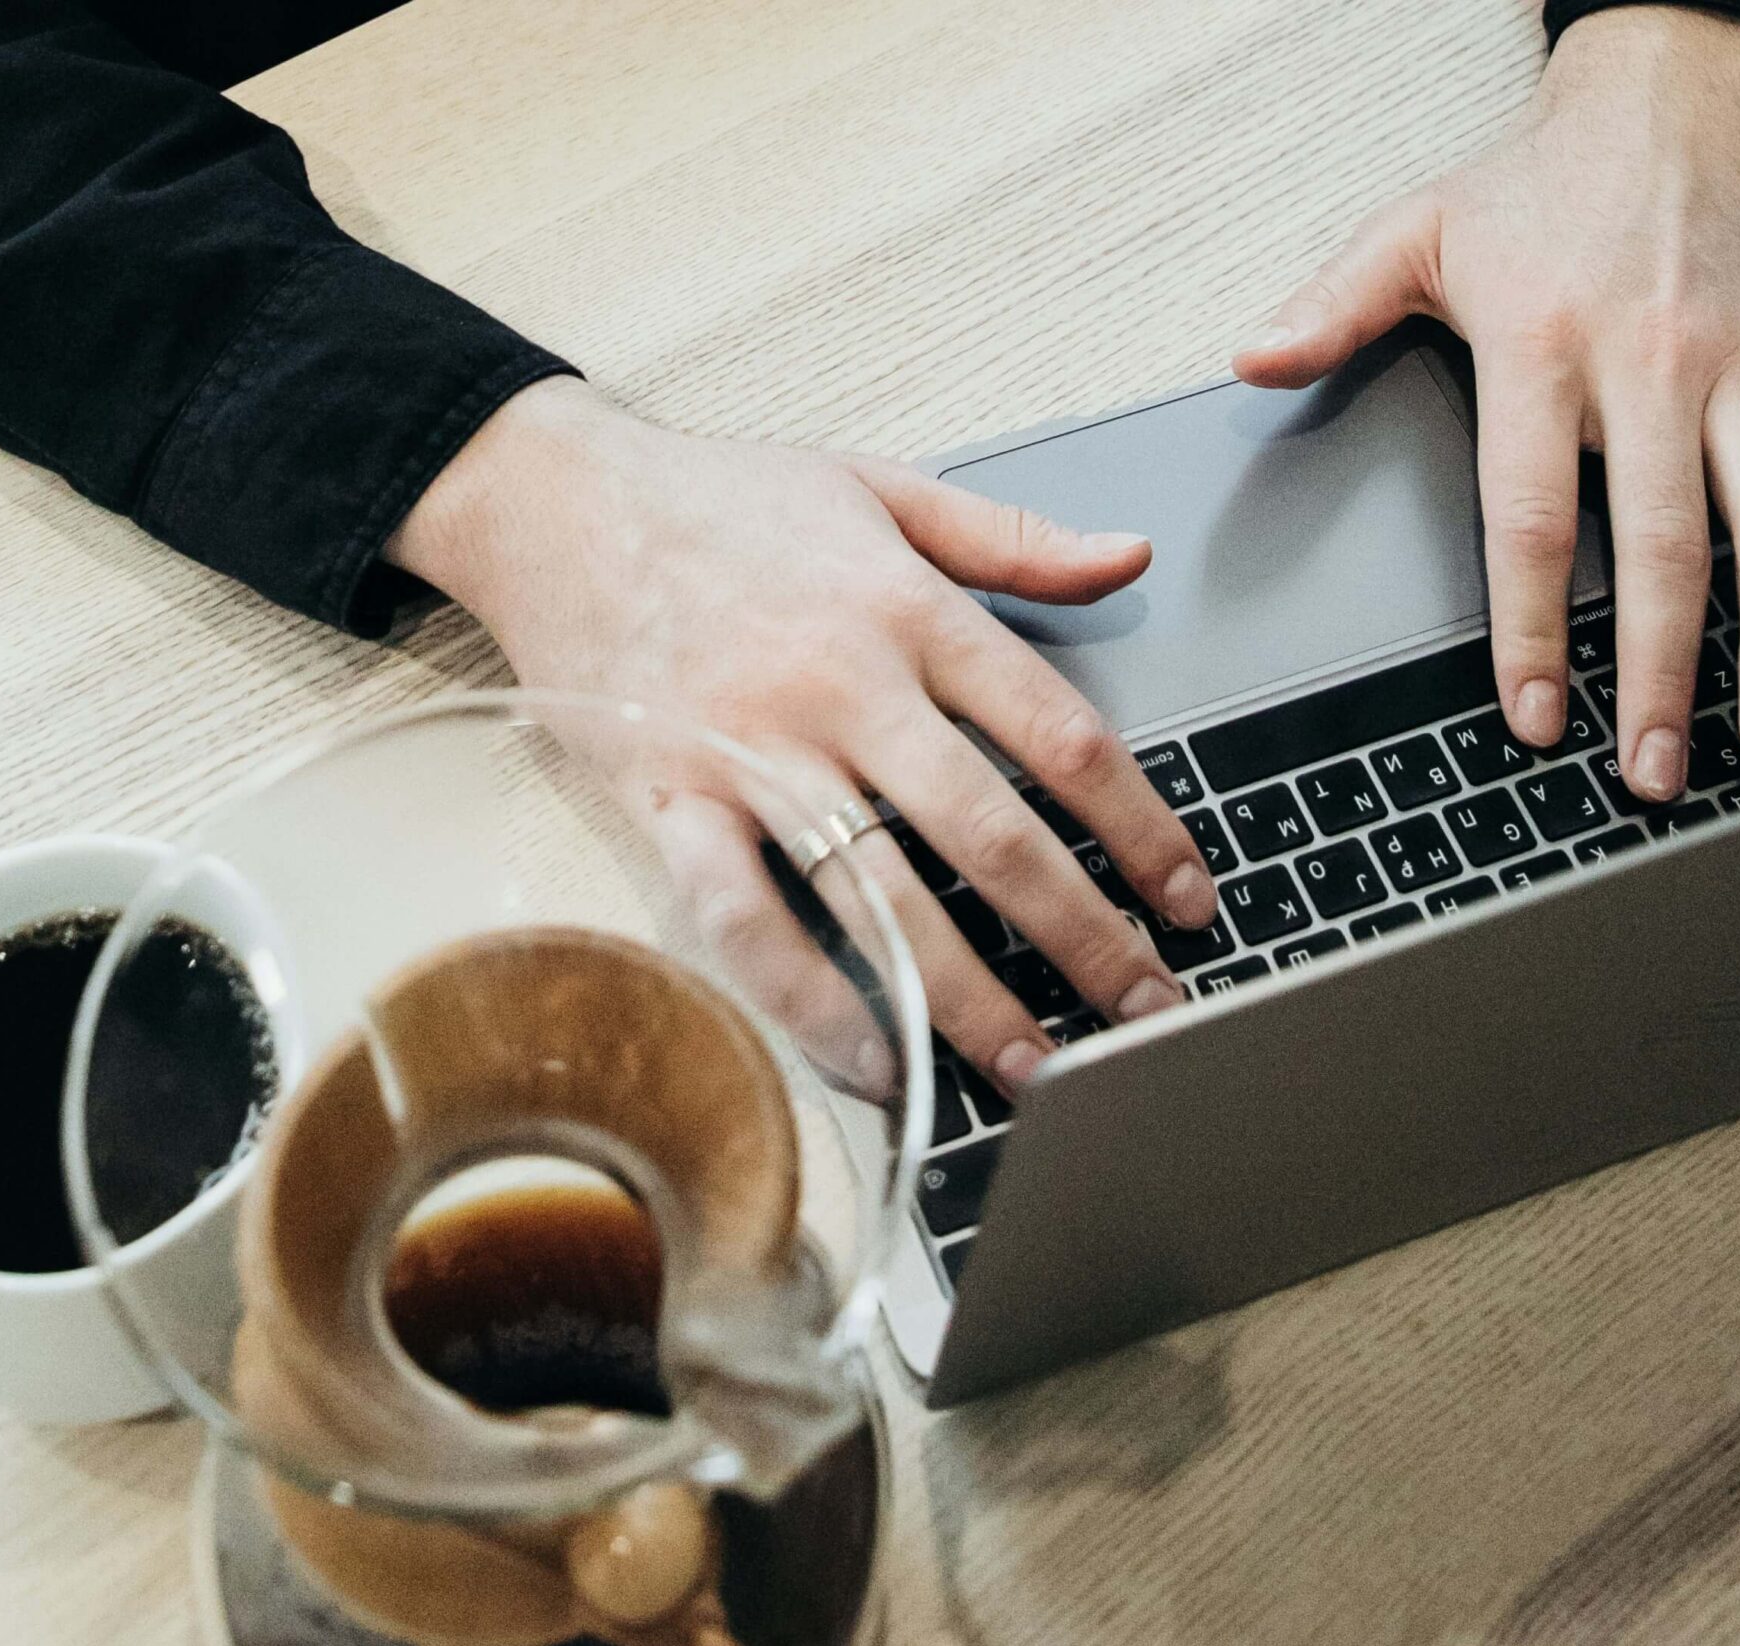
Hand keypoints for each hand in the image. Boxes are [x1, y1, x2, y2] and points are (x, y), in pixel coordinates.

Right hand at [387, 377, 1216, 1092]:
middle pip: (990, 835)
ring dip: (967, 996)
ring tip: (1039, 1067)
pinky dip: (809, 1001)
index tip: (1187, 896)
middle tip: (1148, 1010)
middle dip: (1084, 936)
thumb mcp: (880, 483)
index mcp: (907, 611)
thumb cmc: (717, 497)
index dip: (1141, 828)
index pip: (1060, 736)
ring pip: (880, 896)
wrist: (551, 498)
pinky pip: (746, 921)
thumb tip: (1131, 558)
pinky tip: (874, 1058)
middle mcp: (840, 687)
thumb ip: (1013, 535)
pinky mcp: (671, 802)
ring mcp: (752, 752)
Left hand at [1233, 7, 1739, 800]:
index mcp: (1544, 350)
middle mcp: (1652, 368)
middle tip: (1651, 769)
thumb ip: (1334, 307)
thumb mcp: (1414, 231)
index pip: (1534, 515)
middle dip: (1661, 669)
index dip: (1535, 625)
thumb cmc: (1535, 188)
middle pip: (1663, 543)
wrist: (1667, 106)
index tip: (1532, 713)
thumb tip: (1252, 359)